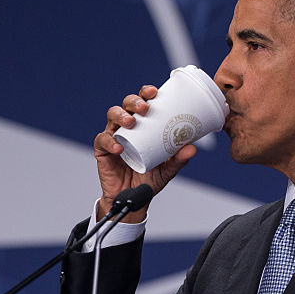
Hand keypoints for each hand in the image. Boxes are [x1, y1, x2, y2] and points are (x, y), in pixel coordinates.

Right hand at [94, 85, 196, 222]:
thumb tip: (192, 148)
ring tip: (131, 123)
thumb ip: (178, 159)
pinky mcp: (102, 150)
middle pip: (126, 104)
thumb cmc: (148, 180)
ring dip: (121, 115)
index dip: (146, 93)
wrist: (133, 201)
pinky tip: (119, 147)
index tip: (154, 92)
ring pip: (112, 116)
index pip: (143, 102)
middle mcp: (127, 127)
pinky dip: (109, 142)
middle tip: (145, 108)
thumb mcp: (167, 169)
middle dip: (134, 101)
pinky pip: (102, 140)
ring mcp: (113, 137)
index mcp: (143, 126)